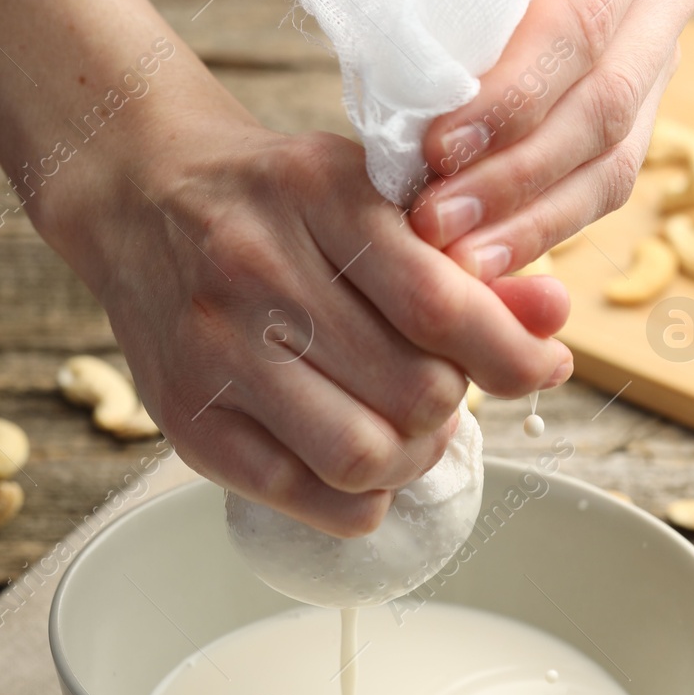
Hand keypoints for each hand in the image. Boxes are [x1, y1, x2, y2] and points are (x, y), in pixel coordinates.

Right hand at [46, 118, 572, 537]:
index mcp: (321, 198)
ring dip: (412, 458)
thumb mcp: (377, 200)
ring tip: (405, 428)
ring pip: (365, 458)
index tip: (540, 367)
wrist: (140, 195)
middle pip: (416, 394)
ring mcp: (214, 353)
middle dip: (454, 403)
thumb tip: (553, 323)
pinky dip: (361, 498)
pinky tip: (361, 460)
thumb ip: (471, 265)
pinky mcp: (189, 421)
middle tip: (443, 388)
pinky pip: (308, 499)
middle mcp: (258, 272)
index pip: (443, 306)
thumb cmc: (280, 200)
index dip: (513, 356)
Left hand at [409, 0, 693, 277]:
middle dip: (514, 177)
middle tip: (435, 219)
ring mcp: (653, 71)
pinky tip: (491, 261)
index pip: (577, 27)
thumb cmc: (464, 1)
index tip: (439, 148)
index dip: (511, 97)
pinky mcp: (638, 122)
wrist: (520, 10)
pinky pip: (603, 188)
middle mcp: (652, 16)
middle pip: (604, 107)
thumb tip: (419, 85)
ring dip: (532, 223)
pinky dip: (544, 230)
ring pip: (615, 163)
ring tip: (462, 260)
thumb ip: (462, 22)